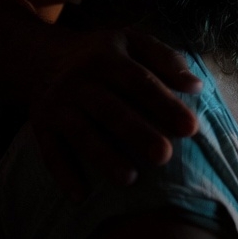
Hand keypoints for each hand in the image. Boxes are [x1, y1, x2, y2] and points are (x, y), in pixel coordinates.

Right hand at [31, 27, 200, 197]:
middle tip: (164, 156)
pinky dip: (63, 174)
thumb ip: (167, 60)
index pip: (140, 82)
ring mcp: (58, 104)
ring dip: (103, 157)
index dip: (165, 104)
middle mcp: (79, 81)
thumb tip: (196, 86)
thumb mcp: (134, 42)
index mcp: (107, 58)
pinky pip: (50, 152)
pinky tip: (81, 196)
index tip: (191, 128)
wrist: (44, 56)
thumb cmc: (104, 54)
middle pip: (111, 110)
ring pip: (81, 133)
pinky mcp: (41, 125)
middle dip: (137, 133)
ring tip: (129, 179)